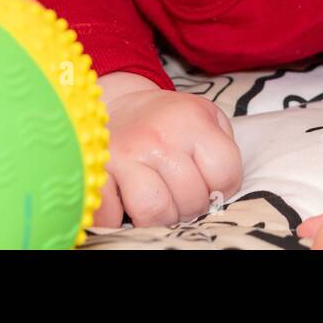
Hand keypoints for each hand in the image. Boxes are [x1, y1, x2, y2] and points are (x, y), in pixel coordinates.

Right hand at [92, 72, 242, 227]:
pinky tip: (125, 204)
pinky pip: (110, 215)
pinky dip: (117, 219)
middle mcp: (158, 137)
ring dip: (161, 217)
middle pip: (191, 200)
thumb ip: (223, 150)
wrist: (120, 103)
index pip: (225, 173)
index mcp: (192, 121)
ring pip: (154, 212)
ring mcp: (125, 155)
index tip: (212, 184)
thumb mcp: (207, 117)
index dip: (224, 187)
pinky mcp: (97, 171)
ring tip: (161, 202)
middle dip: (192, 206)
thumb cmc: (169, 119)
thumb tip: (223, 193)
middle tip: (183, 194)